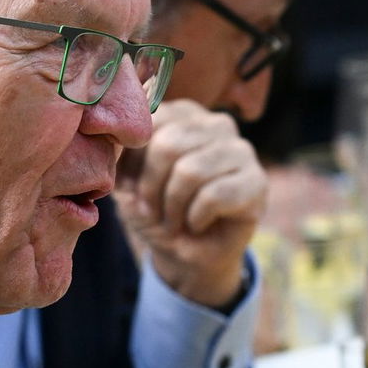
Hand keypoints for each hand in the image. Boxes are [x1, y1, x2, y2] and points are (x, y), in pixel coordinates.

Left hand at [118, 100, 267, 308]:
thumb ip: (120, 152)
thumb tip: (110, 135)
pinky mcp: (256, 181)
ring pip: (191, 171)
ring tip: (173, 221)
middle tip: (152, 211)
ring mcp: (241, 150)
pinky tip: (197, 224)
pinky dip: (195, 218)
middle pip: (169, 145)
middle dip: (151, 189)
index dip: (132, 162)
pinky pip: (214, 195)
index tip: (130, 187)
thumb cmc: (156, 210)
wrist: (186, 254)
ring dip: (173, 208)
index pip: (149, 120)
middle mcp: (215, 123)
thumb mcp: (126, 180)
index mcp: (182, 113)